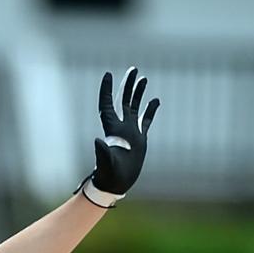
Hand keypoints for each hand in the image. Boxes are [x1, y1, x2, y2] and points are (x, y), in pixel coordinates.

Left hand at [84, 67, 160, 206]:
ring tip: (143, 78)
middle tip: (133, 69)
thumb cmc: (108, 174)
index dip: (107, 90)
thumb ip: (102, 151)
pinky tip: (156, 100)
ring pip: (135, 107)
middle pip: (123, 101)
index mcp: (111, 129)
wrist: (116, 183)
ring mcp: (130, 132)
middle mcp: (120, 127)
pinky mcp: (140, 139)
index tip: (108, 74)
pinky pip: (146, 121)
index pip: (107, 104)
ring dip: (138, 94)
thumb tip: (97, 140)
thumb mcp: (105, 162)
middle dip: (127, 85)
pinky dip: (150, 111)